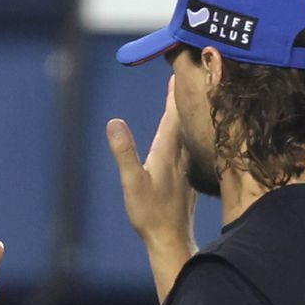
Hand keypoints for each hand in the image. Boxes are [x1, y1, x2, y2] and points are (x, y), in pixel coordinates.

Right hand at [106, 80, 197, 260]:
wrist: (171, 239)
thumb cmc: (151, 214)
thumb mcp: (132, 183)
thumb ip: (124, 152)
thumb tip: (114, 123)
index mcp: (167, 149)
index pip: (173, 110)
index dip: (175, 88)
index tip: (177, 65)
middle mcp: (181, 153)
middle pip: (184, 115)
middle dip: (182, 93)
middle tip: (185, 70)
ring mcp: (186, 164)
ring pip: (189, 129)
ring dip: (187, 111)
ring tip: (187, 94)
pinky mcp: (187, 176)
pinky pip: (190, 144)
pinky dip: (188, 131)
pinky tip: (188, 133)